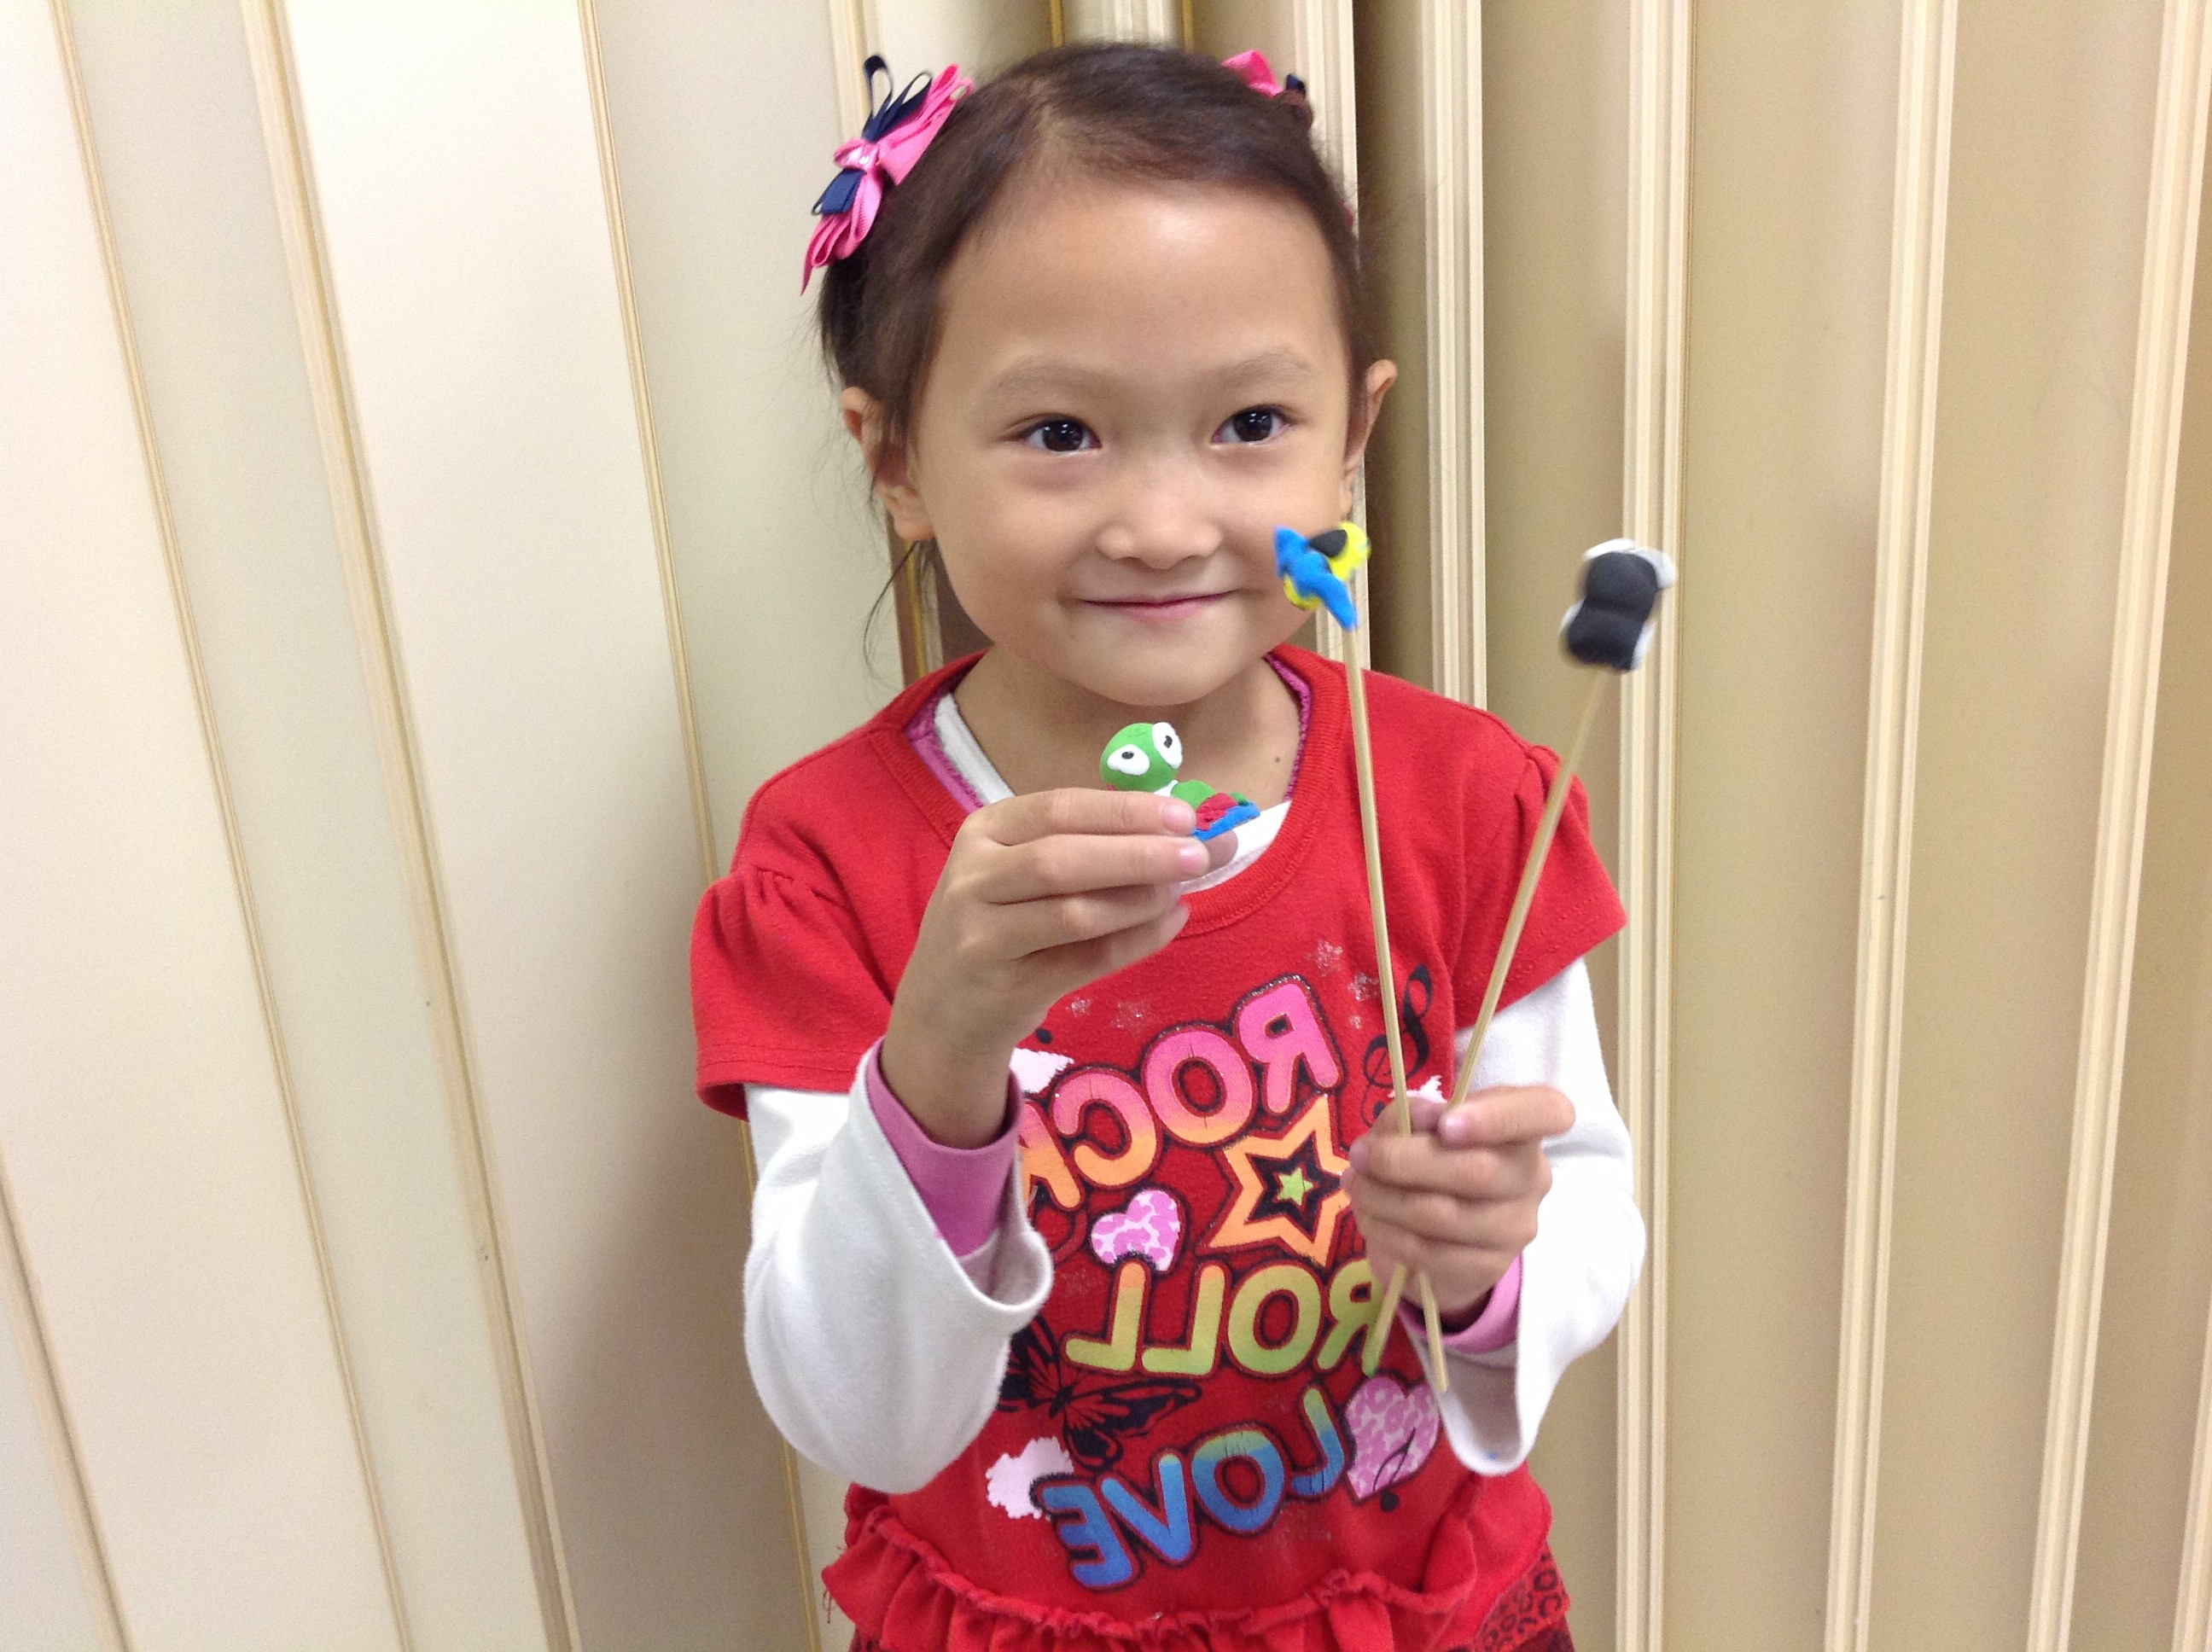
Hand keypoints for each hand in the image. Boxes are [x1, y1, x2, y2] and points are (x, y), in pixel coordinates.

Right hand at [882, 788, 1235, 1147]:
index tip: (1185, 816)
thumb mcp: (1016, 869)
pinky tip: (1169, 924)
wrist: (942, 1009)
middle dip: (1139, 854)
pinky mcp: (1007, 986)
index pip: (1059, 809)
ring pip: (1073, 913)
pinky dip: (1136, 941)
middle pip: (1063, 859)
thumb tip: (1177, 826)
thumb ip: (1082, 843)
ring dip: (1139, 900)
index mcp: (984, 831)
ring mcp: (983, 935)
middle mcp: (974, 878)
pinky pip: (1085, 960)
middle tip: (1199, 854)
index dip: (1125, 811)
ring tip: (1183, 890)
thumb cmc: (998, 922)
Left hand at [1344, 1085, 1574, 1321]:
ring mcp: (1516, 1227)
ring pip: (1446, 1215)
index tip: (1446, 1125)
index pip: (1546, 1112)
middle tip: (1361, 1155)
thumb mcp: (1414, 1125)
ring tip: (1356, 1185)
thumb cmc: (1429, 1160)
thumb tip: (1422, 1116)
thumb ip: (1414, 1113)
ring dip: (1385, 1199)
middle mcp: (1532, 1176)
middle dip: (1404, 1162)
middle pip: (1478, 1170)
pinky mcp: (1489, 1267)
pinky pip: (1431, 1252)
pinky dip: (1388, 1232)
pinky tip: (1370, 1217)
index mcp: (1524, 1128)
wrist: (1436, 1235)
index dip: (1499, 1116)